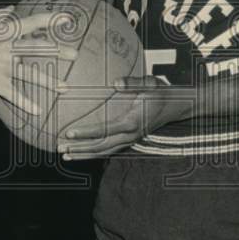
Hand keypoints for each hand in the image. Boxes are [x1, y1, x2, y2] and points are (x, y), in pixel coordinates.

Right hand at [0, 5, 79, 115]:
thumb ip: (0, 17)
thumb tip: (13, 7)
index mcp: (5, 32)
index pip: (31, 23)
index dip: (50, 20)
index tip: (67, 19)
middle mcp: (6, 47)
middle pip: (36, 48)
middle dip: (58, 50)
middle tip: (75, 54)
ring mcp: (1, 66)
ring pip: (29, 74)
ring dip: (48, 81)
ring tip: (65, 87)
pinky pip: (13, 94)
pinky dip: (25, 103)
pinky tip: (37, 110)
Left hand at [57, 76, 191, 159]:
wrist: (178, 106)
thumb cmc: (162, 92)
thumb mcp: (150, 84)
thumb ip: (133, 83)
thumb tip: (115, 82)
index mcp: (131, 122)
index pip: (103, 130)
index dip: (85, 133)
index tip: (68, 133)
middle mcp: (130, 135)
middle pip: (101, 146)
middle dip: (80, 149)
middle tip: (60, 150)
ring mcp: (131, 140)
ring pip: (104, 151)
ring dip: (85, 154)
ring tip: (66, 157)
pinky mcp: (131, 139)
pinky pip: (110, 149)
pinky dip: (95, 153)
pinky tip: (83, 153)